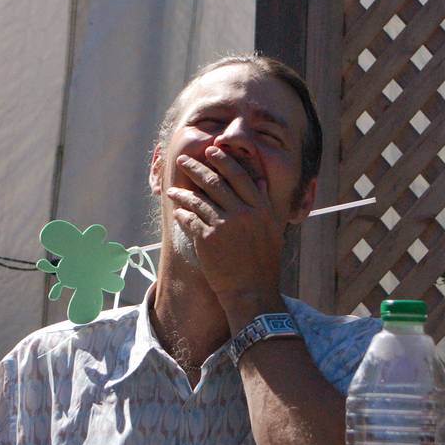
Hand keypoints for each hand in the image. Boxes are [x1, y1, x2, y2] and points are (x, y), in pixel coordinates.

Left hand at [166, 145, 283, 316]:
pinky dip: (183, 213)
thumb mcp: (272, 230)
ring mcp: (225, 224)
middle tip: (184, 160)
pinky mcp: (208, 238)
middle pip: (215, 181)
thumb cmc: (263, 264)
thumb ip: (265, 204)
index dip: (223, 161)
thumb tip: (259, 182)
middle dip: (197, 167)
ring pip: (198, 198)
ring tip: (173, 189)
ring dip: (183, 191)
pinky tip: (177, 212)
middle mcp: (244, 212)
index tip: (211, 151)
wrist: (252, 292)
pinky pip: (191, 218)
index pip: (240, 175)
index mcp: (261, 208)